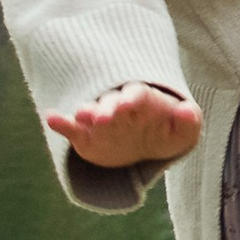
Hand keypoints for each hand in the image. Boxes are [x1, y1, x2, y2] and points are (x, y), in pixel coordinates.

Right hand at [46, 81, 201, 169]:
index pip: (137, 94)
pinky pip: (72, 128)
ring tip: (81, 114)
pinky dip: (61, 123)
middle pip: (111, 102)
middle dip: (107, 108)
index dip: (132, 98)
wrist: (147, 145)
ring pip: (91, 113)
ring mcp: (100, 119)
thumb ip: (188, 121)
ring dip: (86, 113)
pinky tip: (51, 118)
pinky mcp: (85, 135)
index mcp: (143, 100)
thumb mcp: (182, 132)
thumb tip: (188, 110)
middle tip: (103, 117)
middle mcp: (118, 105)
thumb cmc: (167, 133)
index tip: (128, 105)